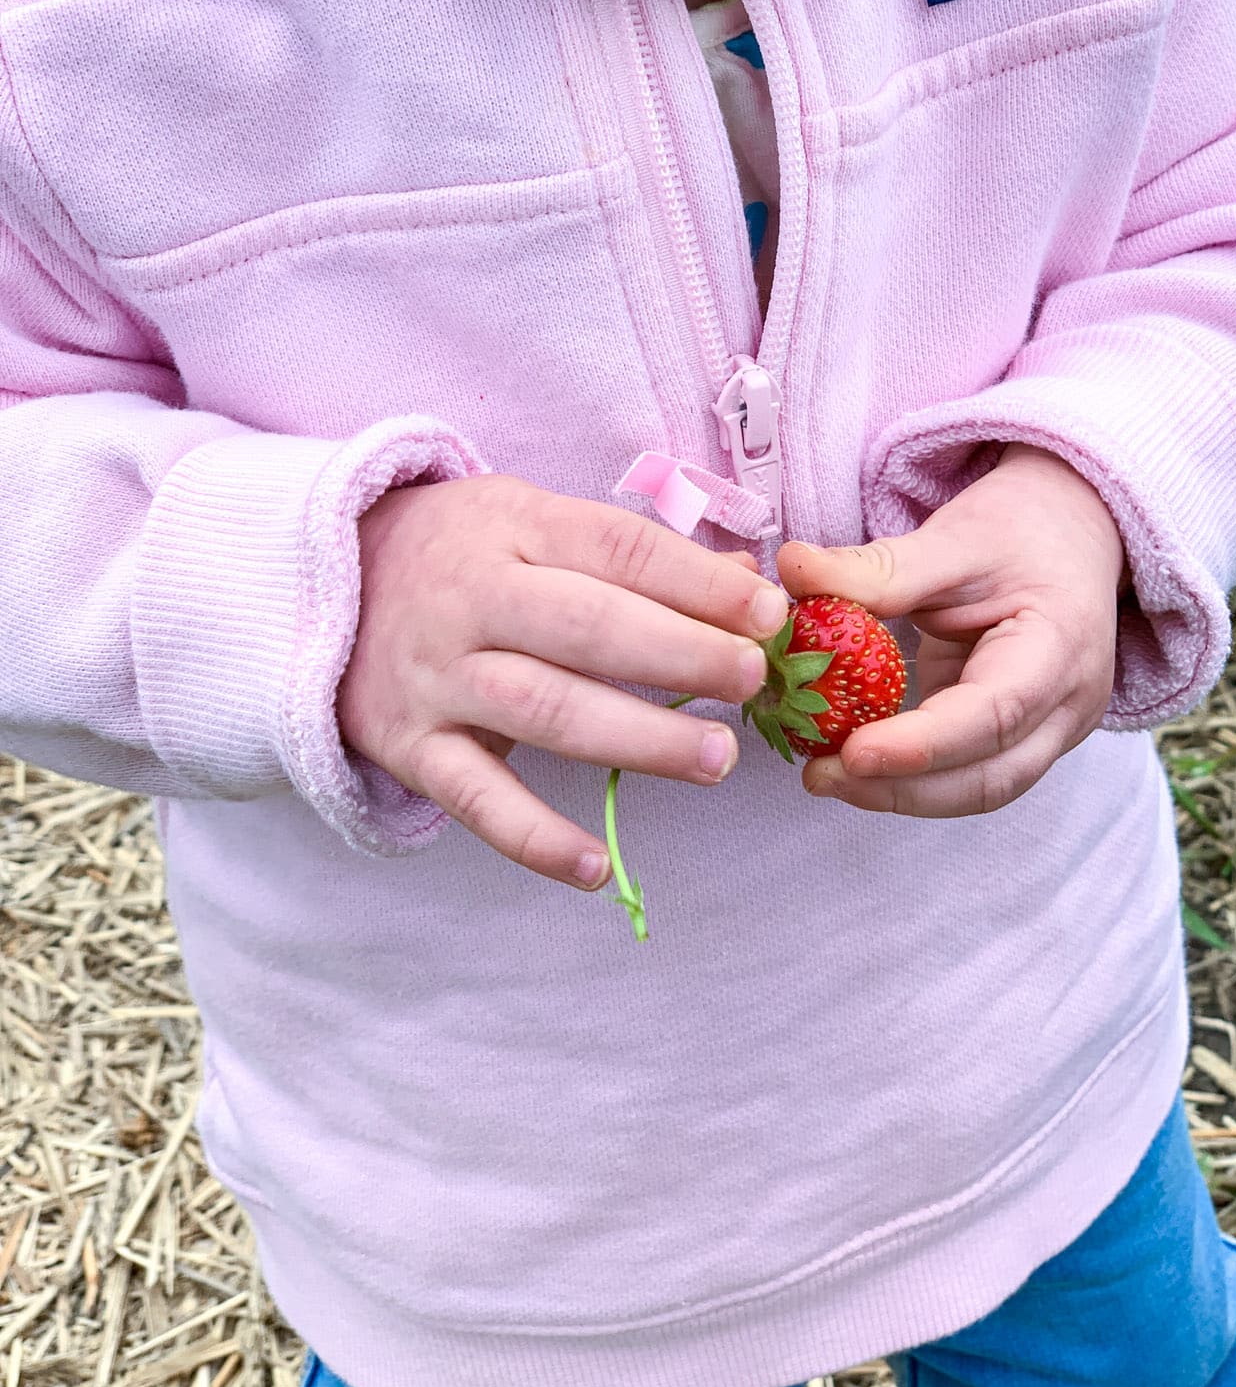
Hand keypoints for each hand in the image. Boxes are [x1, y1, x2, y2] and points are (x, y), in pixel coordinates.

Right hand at [337, 476, 786, 887]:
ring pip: (544, 710)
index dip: (697, 581)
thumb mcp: (533, 519)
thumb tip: (748, 577)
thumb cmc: (459, 551)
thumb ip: (634, 553)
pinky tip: (598, 867)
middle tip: (751, 678)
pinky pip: (476, 801)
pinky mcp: (409, 747)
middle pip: (587, 627)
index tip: (767, 609)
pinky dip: (536, 839)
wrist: (317, 584)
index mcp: (512, 527)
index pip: (617, 549)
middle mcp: (471, 599)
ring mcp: (437, 676)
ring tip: (716, 759)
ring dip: (636, 739)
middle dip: (679, 653)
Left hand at [777, 444, 1123, 816]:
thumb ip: (878, 567)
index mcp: (1061, 648)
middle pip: (990, 776)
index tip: (851, 752)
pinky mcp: (1018, 739)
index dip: (922, 744)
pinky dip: (910, 777)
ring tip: (825, 776)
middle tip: (819, 775)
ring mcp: (1050, 731)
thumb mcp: (952, 538)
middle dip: (902, 788)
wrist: (1073, 535)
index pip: (996, 714)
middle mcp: (1067, 705)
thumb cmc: (1020, 530)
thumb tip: (792, 569)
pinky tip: (853, 763)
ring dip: (901, 794)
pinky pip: (966, 773)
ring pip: (978, 789)